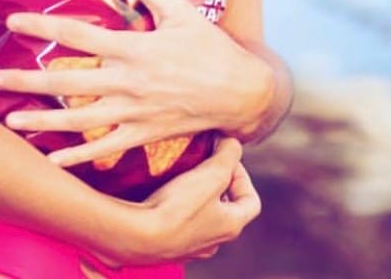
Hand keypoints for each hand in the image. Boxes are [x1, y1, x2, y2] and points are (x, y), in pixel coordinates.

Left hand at [0, 0, 272, 167]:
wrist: (241, 94)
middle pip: (68, 83)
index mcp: (134, 49)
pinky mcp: (143, 136)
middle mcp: (128, 83)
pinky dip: (78, 157)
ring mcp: (134, 114)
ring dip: (43, 121)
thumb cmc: (209, 47)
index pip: (78, 36)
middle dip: (28, 82)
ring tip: (10, 120)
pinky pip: (105, 149)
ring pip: (80, 121)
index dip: (43, 27)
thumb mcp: (178, 10)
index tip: (12, 21)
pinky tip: (51, 159)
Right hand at [135, 137, 260, 262]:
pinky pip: (179, 224)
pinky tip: (162, 194)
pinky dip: (176, 208)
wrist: (140, 236)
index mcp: (231, 226)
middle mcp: (215, 241)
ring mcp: (191, 247)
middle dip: (217, 184)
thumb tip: (232, 142)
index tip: (224, 158)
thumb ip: (228, 154)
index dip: (243, 175)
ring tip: (181, 176)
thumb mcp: (211, 173)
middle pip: (226, 209)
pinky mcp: (169, 247)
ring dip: (197, 196)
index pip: (251, 201)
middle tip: (202, 164)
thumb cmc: (179, 206)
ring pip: (202, 217)